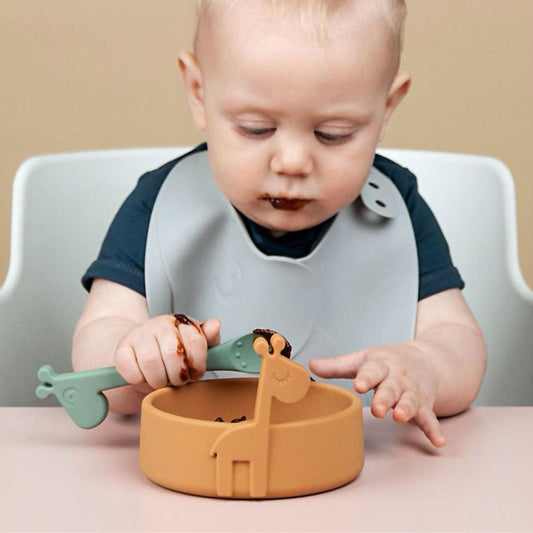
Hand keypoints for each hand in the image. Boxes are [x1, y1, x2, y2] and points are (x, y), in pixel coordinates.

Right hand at [114, 314, 220, 390]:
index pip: (194, 340)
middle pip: (173, 353)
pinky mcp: (121, 350)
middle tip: (178, 380)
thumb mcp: (194, 343)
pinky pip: (131, 371)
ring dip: (159, 380)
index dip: (198, 363)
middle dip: (179, 375)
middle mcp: (159, 325)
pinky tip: (145, 377)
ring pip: (151, 363)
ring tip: (162, 380)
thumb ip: (208, 338)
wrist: (140, 346)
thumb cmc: (171, 348)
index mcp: (181, 322)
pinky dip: (140, 381)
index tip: (196, 373)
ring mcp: (139, 335)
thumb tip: (215, 325)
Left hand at [309, 342, 446, 446]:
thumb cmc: (387, 361)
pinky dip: (434, 429)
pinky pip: (429, 417)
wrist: (425, 359)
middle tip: (379, 408)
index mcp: (380, 364)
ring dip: (407, 409)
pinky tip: (437, 441)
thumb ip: (337, 366)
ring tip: (401, 417)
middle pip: (391, 387)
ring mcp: (412, 391)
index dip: (366, 377)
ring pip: (410, 400)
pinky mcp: (424, 404)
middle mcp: (398, 376)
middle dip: (385, 397)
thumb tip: (310, 365)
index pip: (372, 370)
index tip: (359, 384)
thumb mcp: (362, 359)